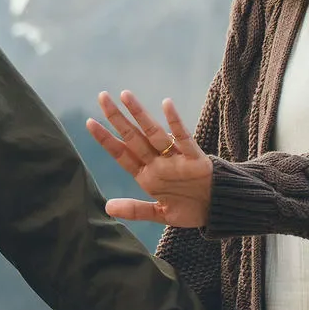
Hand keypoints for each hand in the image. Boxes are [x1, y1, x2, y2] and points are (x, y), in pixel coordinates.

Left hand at [87, 91, 212, 229]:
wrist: (219, 209)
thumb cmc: (189, 208)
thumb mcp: (160, 213)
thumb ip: (135, 210)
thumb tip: (107, 208)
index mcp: (147, 175)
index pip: (122, 154)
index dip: (106, 139)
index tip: (90, 123)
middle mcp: (158, 162)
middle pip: (133, 137)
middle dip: (117, 118)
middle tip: (102, 97)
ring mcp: (175, 158)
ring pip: (154, 133)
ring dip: (140, 114)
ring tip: (126, 95)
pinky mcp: (194, 157)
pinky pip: (183, 138)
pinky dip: (176, 122)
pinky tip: (167, 105)